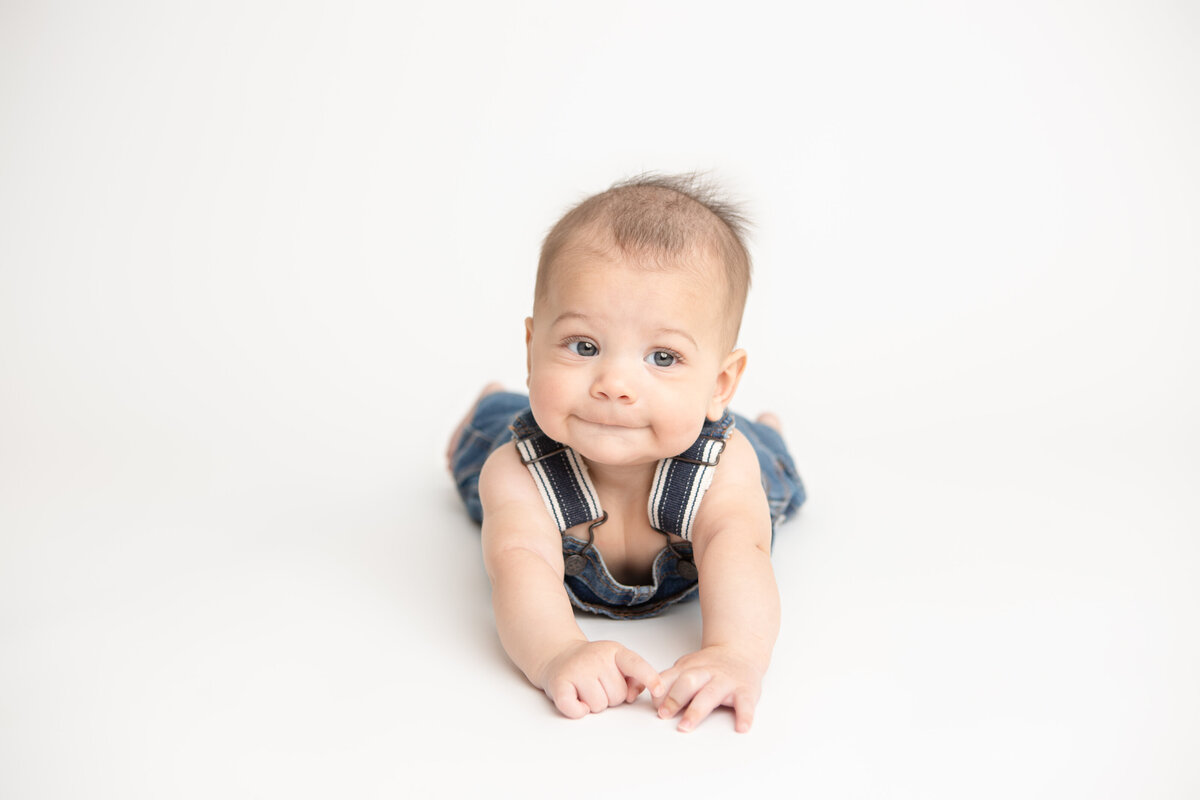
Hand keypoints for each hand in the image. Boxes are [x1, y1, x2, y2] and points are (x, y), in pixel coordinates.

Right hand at [538, 640, 664, 718]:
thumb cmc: (591, 663)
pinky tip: (576, 699)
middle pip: (618, 695)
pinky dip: (577, 711)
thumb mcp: (616, 663)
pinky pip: (576, 710)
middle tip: (598, 684)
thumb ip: (633, 676)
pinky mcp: (559, 684)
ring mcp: (577, 670)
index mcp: (615, 652)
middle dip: (610, 697)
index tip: (659, 690)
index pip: (635, 664)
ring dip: (594, 704)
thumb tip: (633, 695)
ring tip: (586, 689)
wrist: (558, 655)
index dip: (649, 678)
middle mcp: (596, 658)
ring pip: (599, 705)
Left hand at [655, 645, 763, 732]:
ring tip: (686, 726)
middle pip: (688, 682)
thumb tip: (647, 699)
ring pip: (710, 693)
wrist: (740, 652)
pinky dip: (744, 715)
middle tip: (664, 715)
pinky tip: (741, 727)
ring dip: (696, 711)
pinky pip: (745, 703)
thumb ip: (669, 681)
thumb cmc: (709, 667)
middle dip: (675, 698)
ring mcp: (726, 681)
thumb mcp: (686, 668)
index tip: (655, 707)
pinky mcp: (746, 690)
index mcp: (689, 668)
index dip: (660, 692)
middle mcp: (706, 673)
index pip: (670, 678)